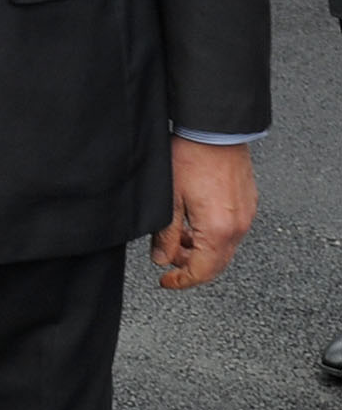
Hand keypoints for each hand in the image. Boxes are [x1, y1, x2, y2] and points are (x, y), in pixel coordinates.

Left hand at [151, 138, 257, 289]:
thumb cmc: (192, 155)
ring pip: (224, 247)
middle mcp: (238, 226)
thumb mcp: (170, 197)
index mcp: (219, 230)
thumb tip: (162, 259)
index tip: (166, 281)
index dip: (182, 281)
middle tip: (169, 257)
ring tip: (179, 236)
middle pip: (216, 264)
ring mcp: (246, 214)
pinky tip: (196, 222)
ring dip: (202, 249)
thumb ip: (166, 233)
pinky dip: (213, 235)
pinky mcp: (247, 202)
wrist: (214, 128)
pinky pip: (231, 230)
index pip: (203, 272)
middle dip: (191, 266)